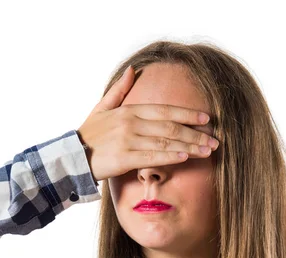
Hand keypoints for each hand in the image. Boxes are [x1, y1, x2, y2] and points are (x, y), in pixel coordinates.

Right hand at [76, 65, 219, 181]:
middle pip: (170, 127)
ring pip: (165, 142)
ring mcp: (128, 140)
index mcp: (129, 110)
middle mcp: (131, 123)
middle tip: (214, 140)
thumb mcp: (101, 108)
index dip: (188, 114)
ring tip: (207, 151)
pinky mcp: (123, 158)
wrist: (71, 157)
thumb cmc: (89, 134)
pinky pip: (152, 157)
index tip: (207, 119)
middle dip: (195, 134)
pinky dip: (170, 156)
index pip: (165, 110)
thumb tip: (132, 70)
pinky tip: (185, 157)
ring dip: (189, 146)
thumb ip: (119, 90)